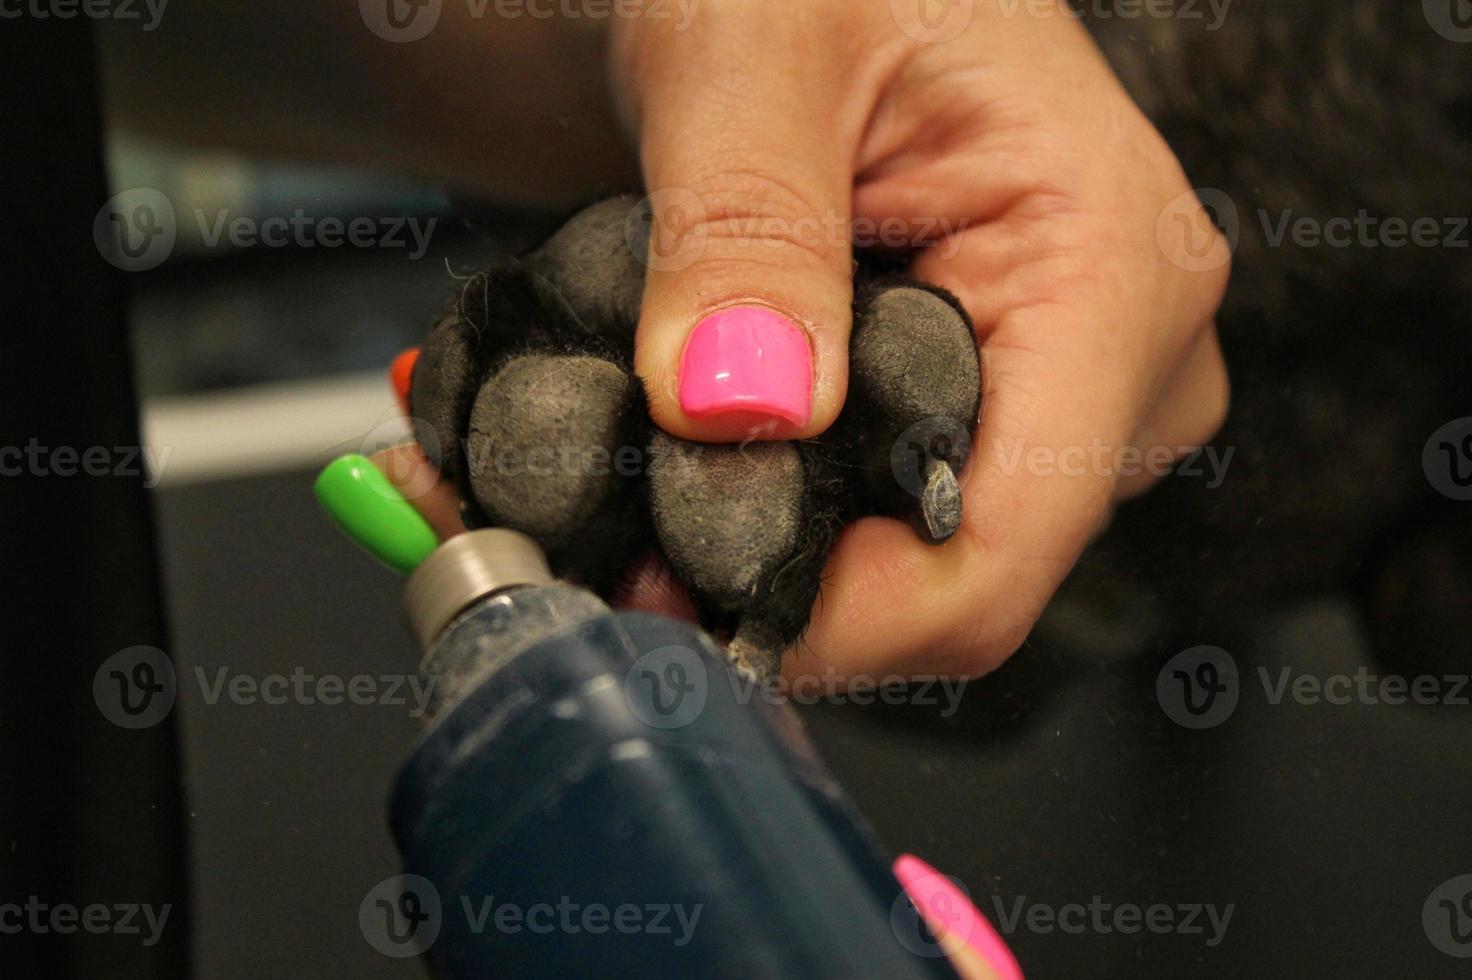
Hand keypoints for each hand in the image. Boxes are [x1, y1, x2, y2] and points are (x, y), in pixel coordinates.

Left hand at [609, 0, 1229, 681]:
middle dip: (777, 575)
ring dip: (770, 540)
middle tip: (615, 530)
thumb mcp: (749, 54)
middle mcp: (1126, 355)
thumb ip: (745, 230)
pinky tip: (710, 453)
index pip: (999, 549)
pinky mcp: (1012, 409)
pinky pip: (903, 518)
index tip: (670, 602)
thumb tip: (740, 410)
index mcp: (1113, 262)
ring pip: (919, 563)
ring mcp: (1075, 394)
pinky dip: (792, 510)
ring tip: (649, 466)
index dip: (833, 618)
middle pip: (954, 576)